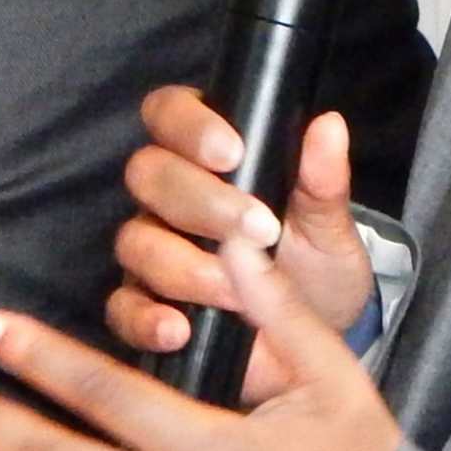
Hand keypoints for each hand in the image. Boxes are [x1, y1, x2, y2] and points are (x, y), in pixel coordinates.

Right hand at [103, 89, 375, 379]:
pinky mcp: (142, 305)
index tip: (233, 153)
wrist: (314, 337)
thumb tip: (329, 126)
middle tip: (259, 230)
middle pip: (148, 174)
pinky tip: (179, 330)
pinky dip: (144, 319)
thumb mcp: (328, 225)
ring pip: (135, 241)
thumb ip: (322, 179)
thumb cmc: (314, 264)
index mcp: (206, 156)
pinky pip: (121, 308)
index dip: (190, 126)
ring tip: (234, 291)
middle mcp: (167, 198)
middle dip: (201, 201)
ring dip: (184, 266)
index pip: (171, 113)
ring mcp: (150, 250)